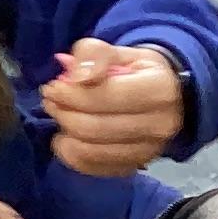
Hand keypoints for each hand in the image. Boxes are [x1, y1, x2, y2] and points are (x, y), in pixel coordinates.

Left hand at [42, 38, 184, 176]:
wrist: (167, 96)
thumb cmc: (138, 71)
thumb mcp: (119, 51)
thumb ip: (94, 54)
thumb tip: (74, 77)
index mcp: (159, 89)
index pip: (104, 96)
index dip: (70, 93)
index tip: (52, 86)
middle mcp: (160, 125)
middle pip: (94, 127)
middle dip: (63, 113)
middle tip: (51, 100)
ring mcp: (149, 150)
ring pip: (91, 150)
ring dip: (65, 133)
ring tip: (60, 116)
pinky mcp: (136, 165)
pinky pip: (93, 167)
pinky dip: (71, 154)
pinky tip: (66, 139)